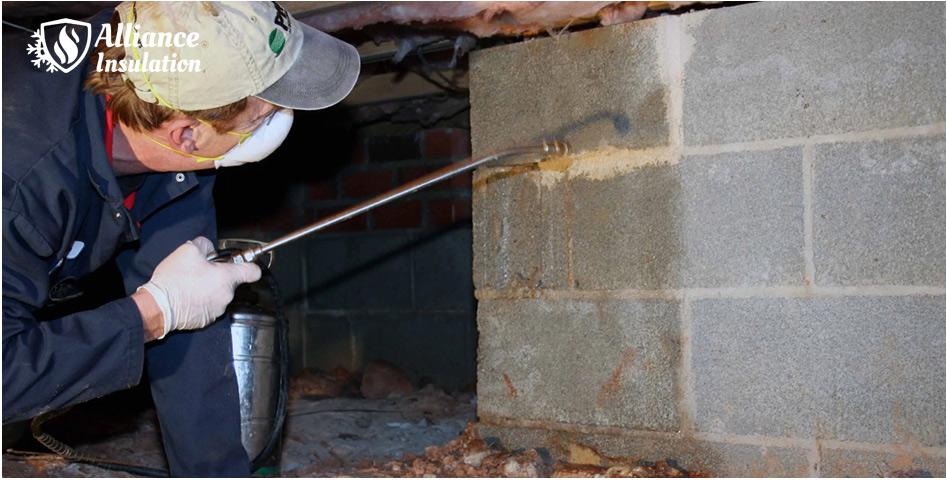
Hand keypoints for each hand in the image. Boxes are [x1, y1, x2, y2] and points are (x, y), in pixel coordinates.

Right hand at [137, 237, 260, 339]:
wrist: (158, 306)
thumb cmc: (174, 280)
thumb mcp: (189, 249)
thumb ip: (205, 244)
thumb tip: (209, 248)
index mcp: (227, 277)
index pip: (253, 272)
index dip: (249, 265)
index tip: (244, 263)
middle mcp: (226, 296)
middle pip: (230, 282)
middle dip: (218, 275)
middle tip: (201, 271)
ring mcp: (217, 309)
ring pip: (218, 294)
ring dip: (209, 288)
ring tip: (190, 284)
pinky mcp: (206, 320)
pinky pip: (208, 306)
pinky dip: (201, 301)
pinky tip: (187, 295)